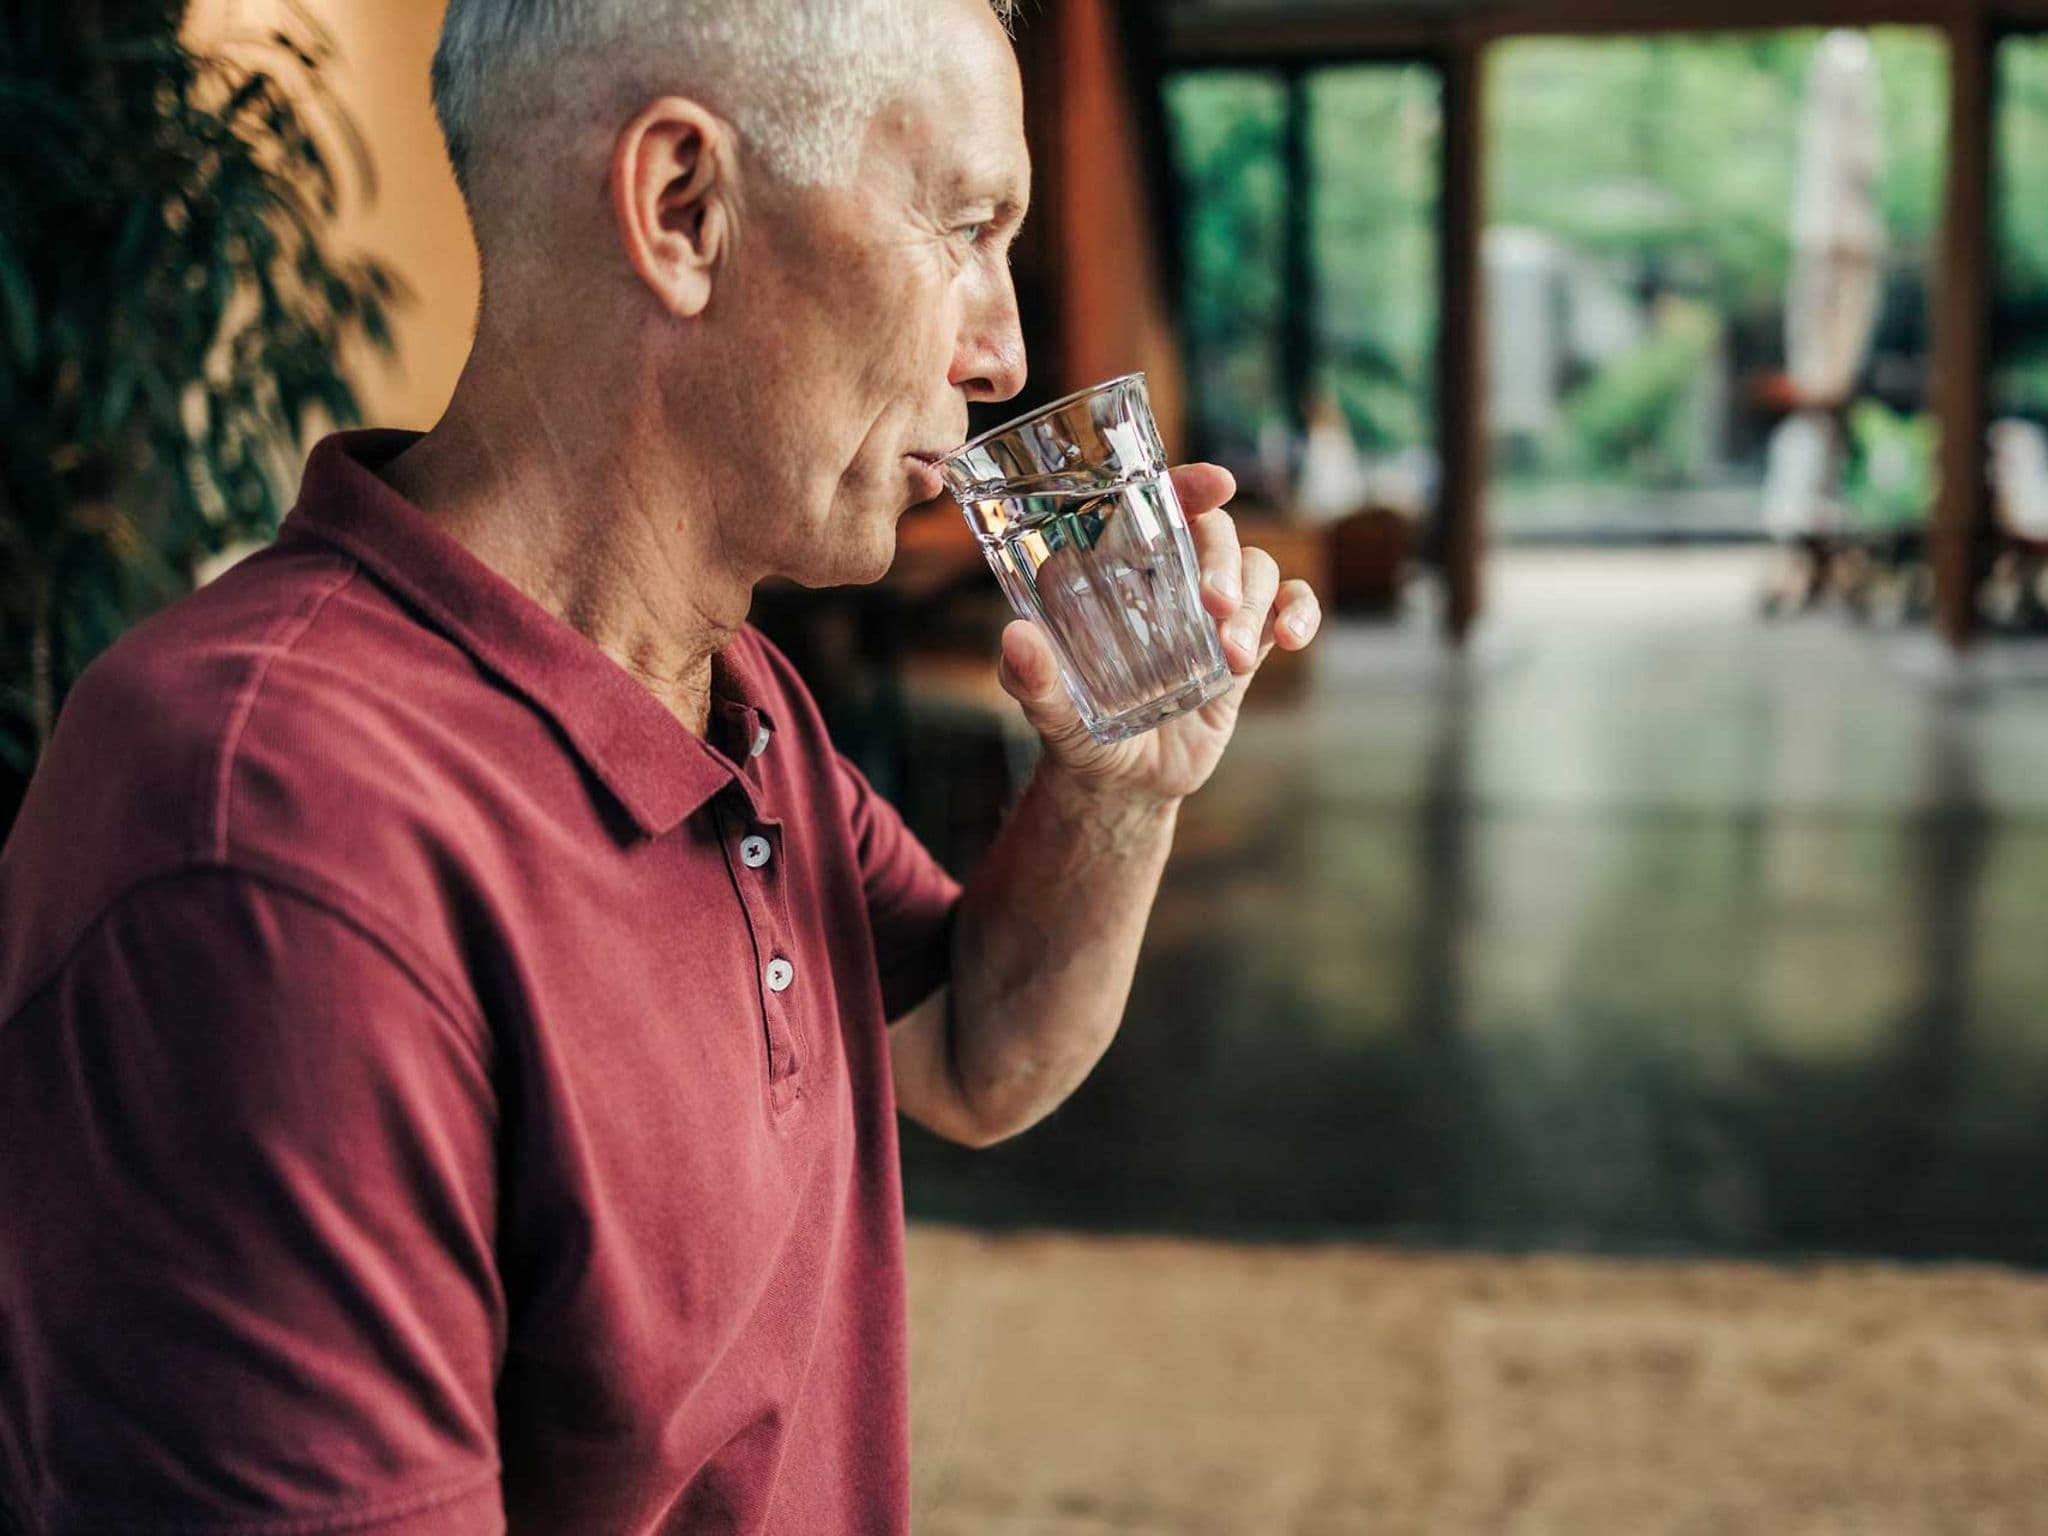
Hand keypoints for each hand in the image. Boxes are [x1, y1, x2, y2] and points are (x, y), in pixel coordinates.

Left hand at [994, 462, 1321, 804]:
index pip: (1153, 508)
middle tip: (1215, 606)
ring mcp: (1212, 610)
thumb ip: (1032, 680)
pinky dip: (1299, 612)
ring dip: (1255, 604)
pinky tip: (1293, 638)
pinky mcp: (1247, 643)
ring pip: (1256, 569)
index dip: (1187, 486)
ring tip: (1234, 660)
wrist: (1123, 784)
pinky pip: (1286, 606)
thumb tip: (1017, 639)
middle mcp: (1167, 578)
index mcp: (1115, 571)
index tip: (1215, 484)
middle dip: (1223, 561)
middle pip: (1214, 533)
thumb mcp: (1048, 710)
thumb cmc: (1075, 734)